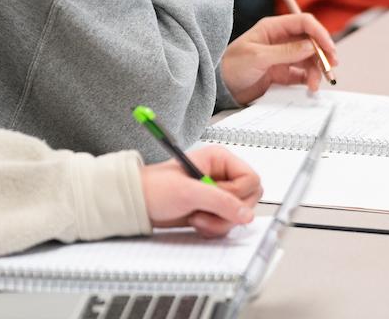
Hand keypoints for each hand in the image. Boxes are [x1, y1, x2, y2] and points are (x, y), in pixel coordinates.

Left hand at [140, 146, 261, 237]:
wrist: (137, 204)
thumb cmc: (156, 188)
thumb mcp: (189, 192)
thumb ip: (221, 202)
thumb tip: (247, 215)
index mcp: (221, 160)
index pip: (251, 179)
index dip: (237, 194)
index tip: (216, 199)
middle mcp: (223, 175)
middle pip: (248, 199)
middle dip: (227, 212)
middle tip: (204, 211)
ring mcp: (219, 194)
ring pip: (239, 215)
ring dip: (218, 223)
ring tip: (196, 218)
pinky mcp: (214, 210)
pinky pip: (228, 224)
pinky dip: (214, 228)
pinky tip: (196, 222)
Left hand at [221, 13, 338, 104]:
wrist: (219, 88)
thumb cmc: (232, 66)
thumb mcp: (258, 57)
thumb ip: (285, 52)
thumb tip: (310, 46)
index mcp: (274, 28)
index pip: (304, 23)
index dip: (319, 33)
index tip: (329, 48)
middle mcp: (281, 40)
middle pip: (310, 42)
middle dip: (322, 54)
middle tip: (330, 67)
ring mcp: (283, 56)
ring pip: (309, 59)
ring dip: (316, 70)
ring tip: (314, 85)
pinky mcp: (282, 73)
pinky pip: (302, 73)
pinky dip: (308, 79)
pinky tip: (309, 87)